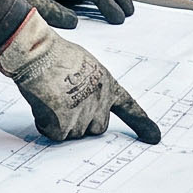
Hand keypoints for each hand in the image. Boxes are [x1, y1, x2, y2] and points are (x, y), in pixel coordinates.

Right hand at [0, 12, 158, 142]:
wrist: (38, 54)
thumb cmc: (55, 55)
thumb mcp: (84, 65)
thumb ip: (90, 86)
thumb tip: (82, 104)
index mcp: (107, 85)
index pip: (129, 107)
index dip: (141, 124)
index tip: (154, 137)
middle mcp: (100, 102)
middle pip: (97, 128)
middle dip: (82, 122)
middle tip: (64, 103)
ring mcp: (84, 115)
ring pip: (73, 134)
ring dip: (60, 122)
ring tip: (50, 97)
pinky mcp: (65, 124)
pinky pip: (55, 135)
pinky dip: (46, 124)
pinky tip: (42, 105)